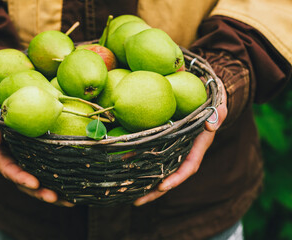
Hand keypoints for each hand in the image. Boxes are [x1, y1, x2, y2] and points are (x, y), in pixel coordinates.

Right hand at [0, 108, 73, 206]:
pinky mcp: (37, 163)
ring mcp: (24, 165)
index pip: (7, 168)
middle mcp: (11, 164)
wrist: (8, 109)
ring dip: (49, 194)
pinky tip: (73, 196)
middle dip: (38, 191)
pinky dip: (58, 188)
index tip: (33, 183)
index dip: (19, 176)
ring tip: (68, 201)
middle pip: (23, 182)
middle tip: (52, 197)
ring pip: (35, 184)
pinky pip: (46, 177)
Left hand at [134, 85, 227, 205]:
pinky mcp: (165, 145)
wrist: (207, 101)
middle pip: (171, 178)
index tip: (163, 186)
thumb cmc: (212, 105)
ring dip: (145, 183)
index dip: (176, 179)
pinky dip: (142, 166)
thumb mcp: (218, 108)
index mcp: (197, 148)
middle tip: (137, 202)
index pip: (188, 167)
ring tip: (126, 193)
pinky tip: (126, 170)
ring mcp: (174, 151)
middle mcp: (185, 153)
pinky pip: (154, 158)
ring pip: (160, 171)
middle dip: (155, 191)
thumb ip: (217, 116)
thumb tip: (211, 127)